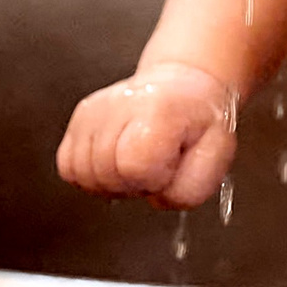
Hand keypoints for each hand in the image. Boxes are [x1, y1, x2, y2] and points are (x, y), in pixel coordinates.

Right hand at [55, 62, 236, 209]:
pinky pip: (68, 167)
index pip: (134, 167)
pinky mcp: (79, 118)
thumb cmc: (200, 122)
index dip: (152, 180)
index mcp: (159, 111)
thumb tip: (156, 198)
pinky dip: (90, 173)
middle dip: (132, 184)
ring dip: (110, 181)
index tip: (167, 167)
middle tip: (154, 165)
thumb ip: (190, 189)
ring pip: (83, 174)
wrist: (183, 88)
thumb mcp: (218, 154)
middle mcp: (120, 105)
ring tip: (135, 162)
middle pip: (105, 175)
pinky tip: (115, 161)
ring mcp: (95, 111)